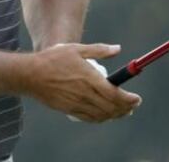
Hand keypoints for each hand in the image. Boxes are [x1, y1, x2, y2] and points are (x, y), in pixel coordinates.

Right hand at [26, 43, 141, 122]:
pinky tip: (104, 114)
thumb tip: (117, 49)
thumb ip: (99, 50)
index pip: (115, 94)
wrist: (31, 74)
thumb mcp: (76, 49)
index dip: (129, 99)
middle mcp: (85, 93)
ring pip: (102, 115)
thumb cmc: (53, 59)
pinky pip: (89, 118)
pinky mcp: (69, 109)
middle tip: (132, 105)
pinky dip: (101, 118)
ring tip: (122, 111)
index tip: (137, 99)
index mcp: (90, 78)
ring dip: (115, 115)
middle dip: (126, 108)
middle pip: (111, 107)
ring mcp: (77, 103)